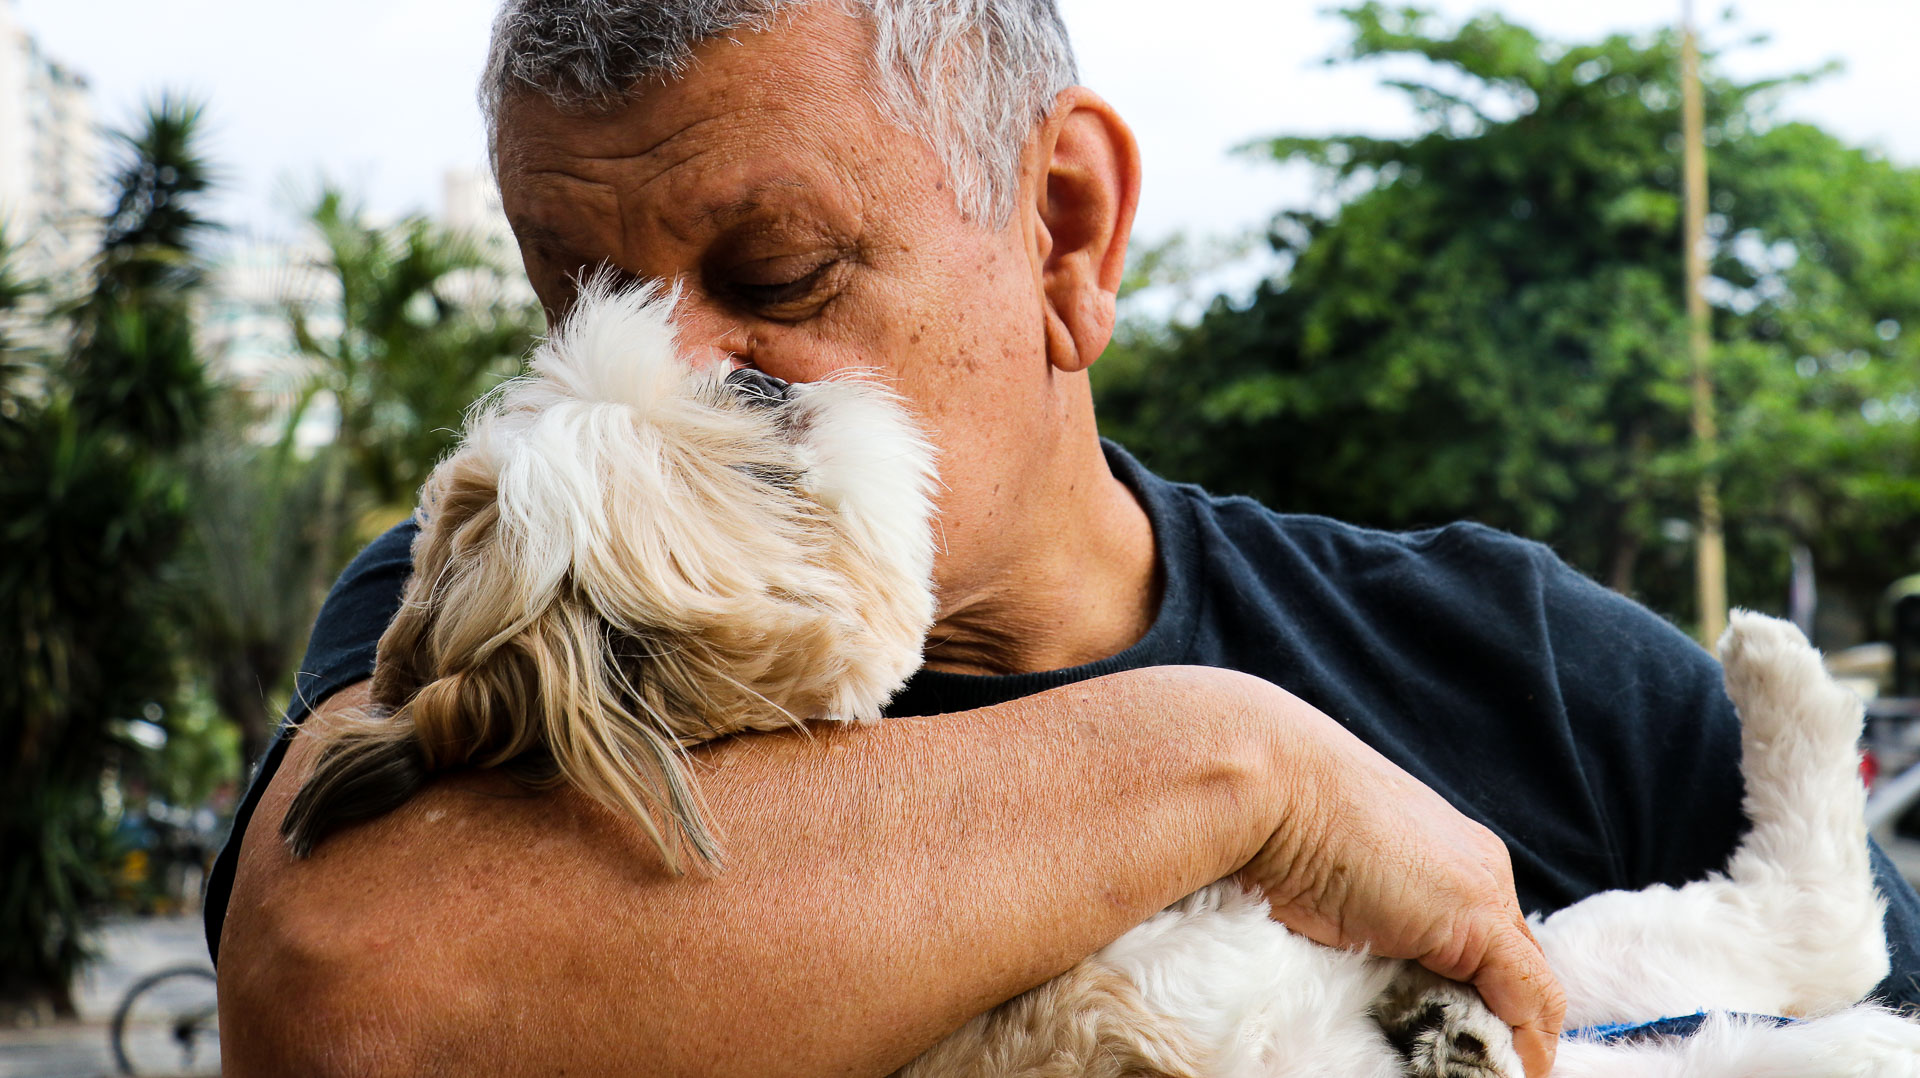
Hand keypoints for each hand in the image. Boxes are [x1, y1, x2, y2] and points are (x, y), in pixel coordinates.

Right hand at [1231, 679, 1565, 1077]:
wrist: (1267, 784)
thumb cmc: (1274, 823)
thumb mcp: (1328, 885)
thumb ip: (1365, 919)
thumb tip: (1367, 966)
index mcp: (1444, 853)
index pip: (1487, 942)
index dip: (1485, 998)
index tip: (1468, 1042)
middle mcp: (1473, 868)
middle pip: (1512, 965)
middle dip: (1501, 1021)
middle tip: (1475, 1064)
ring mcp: (1481, 891)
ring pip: (1525, 987)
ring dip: (1505, 1039)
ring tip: (1481, 1069)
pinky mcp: (1477, 918)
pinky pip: (1528, 998)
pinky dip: (1525, 1047)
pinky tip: (1511, 1074)